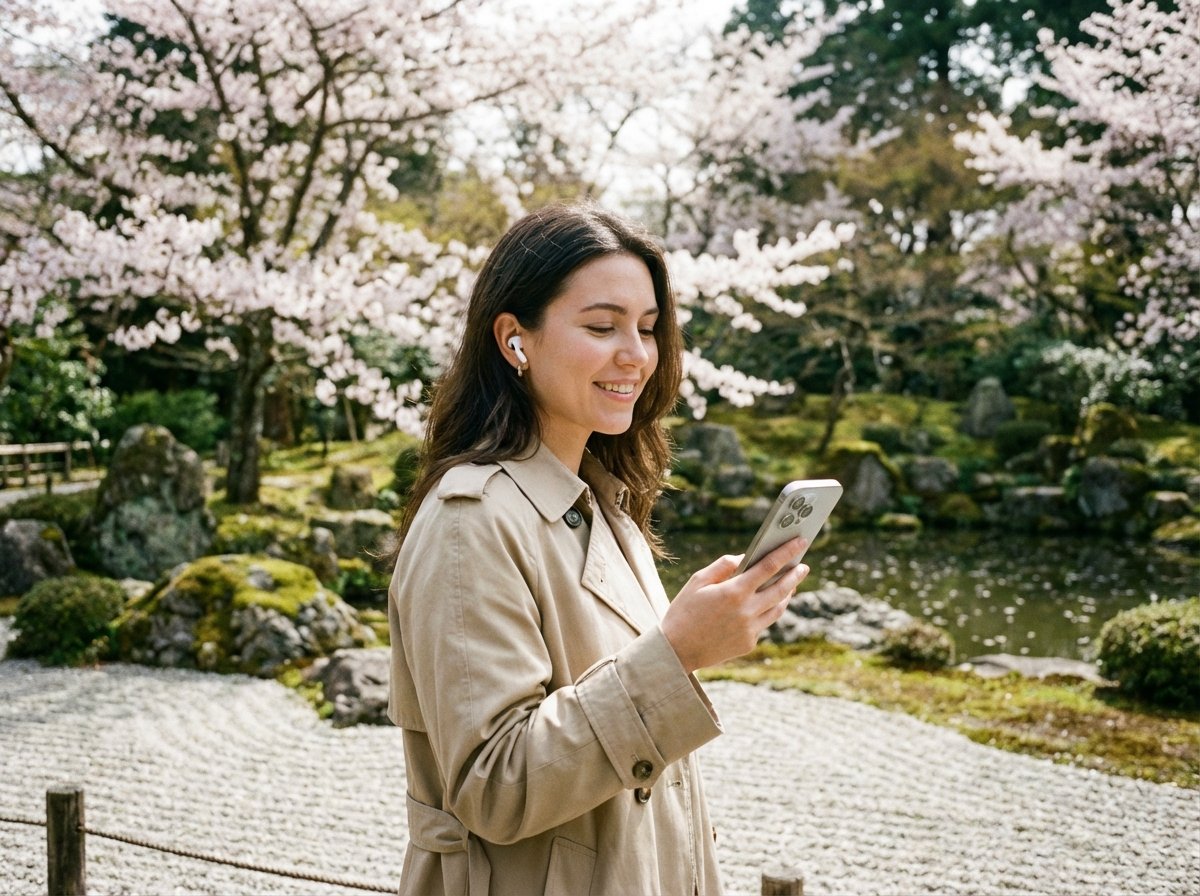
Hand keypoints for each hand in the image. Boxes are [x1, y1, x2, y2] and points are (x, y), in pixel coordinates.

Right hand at [660, 537, 808, 673]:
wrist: (676, 651)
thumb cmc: (683, 611)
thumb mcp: (697, 582)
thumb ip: (723, 566)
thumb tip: (744, 558)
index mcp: (734, 592)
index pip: (769, 567)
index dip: (787, 552)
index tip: (800, 541)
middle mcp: (747, 611)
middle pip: (781, 589)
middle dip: (795, 575)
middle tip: (804, 566)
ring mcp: (750, 630)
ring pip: (778, 609)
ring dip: (787, 594)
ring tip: (791, 584)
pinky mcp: (749, 644)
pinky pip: (763, 624)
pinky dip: (767, 611)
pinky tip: (766, 604)